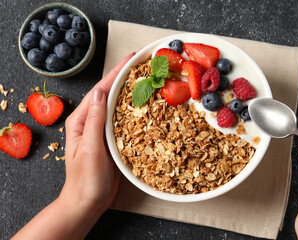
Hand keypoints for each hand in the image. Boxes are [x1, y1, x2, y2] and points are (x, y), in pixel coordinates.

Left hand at [60, 53, 134, 213]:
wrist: (88, 202)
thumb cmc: (86, 180)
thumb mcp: (90, 149)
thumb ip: (95, 120)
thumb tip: (99, 91)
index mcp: (81, 120)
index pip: (100, 91)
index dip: (116, 73)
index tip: (131, 59)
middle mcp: (91, 122)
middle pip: (110, 94)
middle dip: (126, 78)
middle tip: (144, 65)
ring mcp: (102, 131)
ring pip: (118, 106)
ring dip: (132, 92)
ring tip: (148, 80)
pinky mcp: (112, 140)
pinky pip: (124, 120)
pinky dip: (135, 110)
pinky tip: (146, 106)